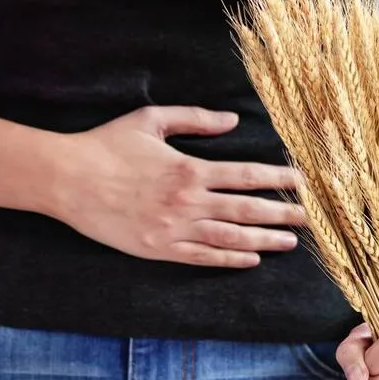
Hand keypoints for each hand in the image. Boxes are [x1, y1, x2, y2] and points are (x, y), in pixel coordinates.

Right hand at [54, 106, 304, 267]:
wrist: (67, 180)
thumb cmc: (107, 145)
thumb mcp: (151, 120)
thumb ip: (194, 120)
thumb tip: (232, 121)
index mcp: (188, 169)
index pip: (245, 175)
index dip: (278, 180)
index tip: (302, 183)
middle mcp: (187, 202)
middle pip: (246, 210)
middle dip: (282, 213)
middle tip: (310, 217)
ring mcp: (173, 230)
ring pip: (230, 237)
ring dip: (263, 240)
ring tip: (290, 241)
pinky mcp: (159, 250)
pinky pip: (202, 257)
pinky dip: (230, 259)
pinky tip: (251, 259)